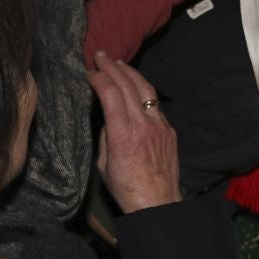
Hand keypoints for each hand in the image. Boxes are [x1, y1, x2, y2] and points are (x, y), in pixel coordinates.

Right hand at [88, 54, 179, 212]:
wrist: (158, 203)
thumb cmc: (125, 188)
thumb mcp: (104, 163)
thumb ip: (106, 136)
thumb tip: (109, 118)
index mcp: (122, 133)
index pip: (110, 93)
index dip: (99, 78)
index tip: (90, 72)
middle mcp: (142, 124)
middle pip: (127, 85)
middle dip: (112, 66)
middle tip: (100, 55)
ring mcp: (158, 125)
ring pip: (145, 89)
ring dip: (130, 72)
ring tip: (119, 63)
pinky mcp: (169, 130)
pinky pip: (155, 105)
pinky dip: (143, 91)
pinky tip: (136, 88)